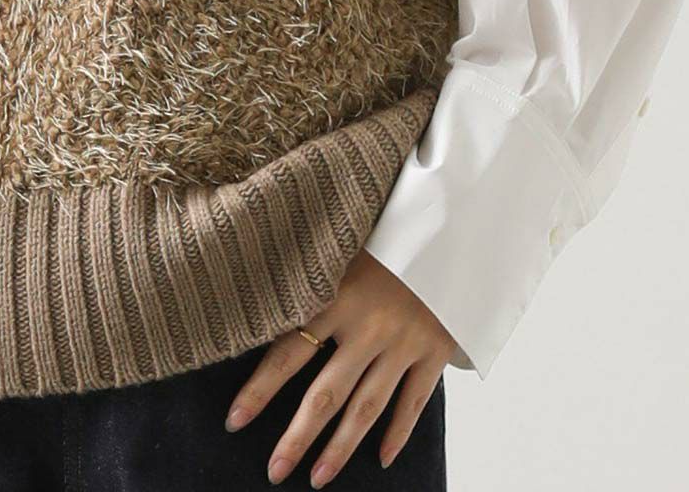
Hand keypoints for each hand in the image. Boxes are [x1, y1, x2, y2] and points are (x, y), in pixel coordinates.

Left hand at [223, 248, 455, 483]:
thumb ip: (309, 273)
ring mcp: (404, 344)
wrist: (454, 222)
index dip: (260, 389)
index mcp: (337, 296)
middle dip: (297, 438)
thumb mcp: (341, 243)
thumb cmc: (387, 228)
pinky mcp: (435, 351)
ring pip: (366, 407)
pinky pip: (414, 401)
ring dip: (340, 448)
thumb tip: (258, 293)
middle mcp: (368, 327)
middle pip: (325, 395)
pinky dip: (398, 433)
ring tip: (317, 478)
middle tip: (274, 471)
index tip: (234, 420)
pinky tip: (380, 458)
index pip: (288, 352)